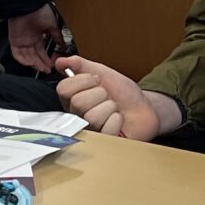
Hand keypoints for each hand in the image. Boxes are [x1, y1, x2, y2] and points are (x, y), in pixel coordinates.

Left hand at [7, 5, 63, 71]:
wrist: (28, 5)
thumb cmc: (40, 10)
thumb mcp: (53, 24)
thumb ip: (57, 35)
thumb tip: (63, 43)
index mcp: (38, 35)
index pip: (42, 51)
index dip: (47, 59)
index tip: (53, 64)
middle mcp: (29, 39)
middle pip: (35, 56)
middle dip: (42, 64)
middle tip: (48, 70)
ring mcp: (22, 40)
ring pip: (27, 57)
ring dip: (34, 64)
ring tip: (42, 69)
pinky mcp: (14, 40)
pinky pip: (17, 54)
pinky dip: (23, 60)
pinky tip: (31, 64)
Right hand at [56, 55, 176, 141]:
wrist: (144, 108)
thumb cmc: (123, 93)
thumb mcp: (103, 72)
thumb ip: (81, 65)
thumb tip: (60, 61)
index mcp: (73, 99)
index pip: (64, 89)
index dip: (83, 81)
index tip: (97, 80)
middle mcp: (77, 116)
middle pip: (78, 102)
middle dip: (100, 94)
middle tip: (107, 96)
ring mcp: (89, 131)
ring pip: (92, 117)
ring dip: (110, 107)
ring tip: (114, 109)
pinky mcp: (102, 142)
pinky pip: (106, 130)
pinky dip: (117, 120)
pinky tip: (119, 120)